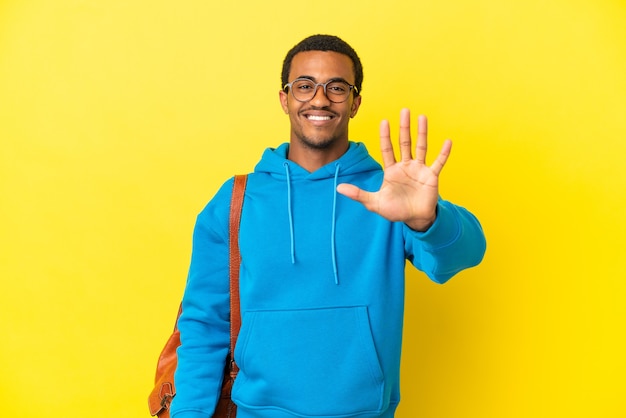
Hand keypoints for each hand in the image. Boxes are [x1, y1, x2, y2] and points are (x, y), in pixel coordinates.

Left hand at [336, 108, 451, 231]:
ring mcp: (419, 169)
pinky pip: (438, 162)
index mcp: (392, 170)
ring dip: (422, 133)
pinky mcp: (431, 176)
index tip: (384, 121)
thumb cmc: (395, 210)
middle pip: (404, 143)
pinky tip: (448, 141)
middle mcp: (405, 166)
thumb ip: (358, 194)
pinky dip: (443, 153)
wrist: (414, 219)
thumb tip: (338, 187)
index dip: (385, 136)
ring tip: (422, 117)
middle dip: (404, 127)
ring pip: (421, 147)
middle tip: (404, 110)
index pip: (387, 149)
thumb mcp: (374, 202)